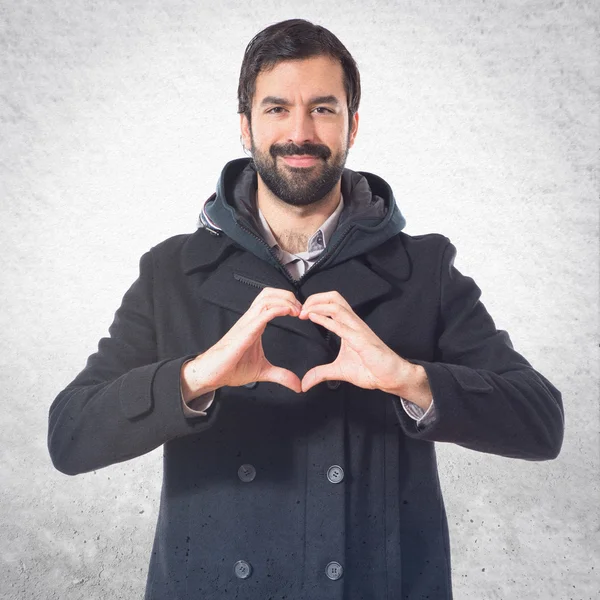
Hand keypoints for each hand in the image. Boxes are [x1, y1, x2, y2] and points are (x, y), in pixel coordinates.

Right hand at [181, 288, 302, 400]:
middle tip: (301, 308)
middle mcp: (250, 320)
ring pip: (266, 298)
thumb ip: (281, 375)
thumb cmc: (231, 367)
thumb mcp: (263, 371)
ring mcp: (247, 323)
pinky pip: (262, 313)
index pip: (270, 300)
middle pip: (269, 293)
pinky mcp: (245, 331)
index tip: (300, 312)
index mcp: (254, 324)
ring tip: (296, 310)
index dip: (287, 300)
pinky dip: (277, 309)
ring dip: (285, 300)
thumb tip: (297, 385)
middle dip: (288, 295)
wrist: (213, 373)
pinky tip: (287, 312)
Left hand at [298, 291, 431, 408]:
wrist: (391, 377)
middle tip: (300, 310)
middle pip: (334, 297)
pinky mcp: (361, 339)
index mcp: (349, 325)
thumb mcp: (339, 371)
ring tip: (304, 313)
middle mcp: (353, 323)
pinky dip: (325, 319)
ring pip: (336, 305)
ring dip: (317, 306)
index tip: (301, 313)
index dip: (315, 303)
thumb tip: (305, 383)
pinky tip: (313, 318)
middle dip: (314, 298)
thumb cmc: (371, 369)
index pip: (332, 303)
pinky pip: (341, 325)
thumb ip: (321, 374)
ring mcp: (357, 329)